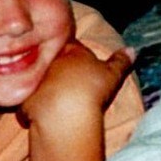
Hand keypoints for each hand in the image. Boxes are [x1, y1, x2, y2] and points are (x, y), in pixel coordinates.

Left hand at [21, 41, 135, 130]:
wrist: (66, 113)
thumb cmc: (92, 88)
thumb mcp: (113, 73)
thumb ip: (121, 61)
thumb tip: (132, 50)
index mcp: (71, 51)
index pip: (73, 45)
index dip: (78, 53)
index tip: (84, 62)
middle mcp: (50, 62)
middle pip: (55, 61)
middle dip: (61, 68)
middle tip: (73, 82)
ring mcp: (37, 80)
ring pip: (42, 80)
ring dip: (49, 87)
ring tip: (61, 100)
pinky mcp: (27, 100)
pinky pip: (33, 101)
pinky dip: (39, 107)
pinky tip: (49, 115)